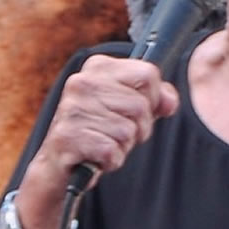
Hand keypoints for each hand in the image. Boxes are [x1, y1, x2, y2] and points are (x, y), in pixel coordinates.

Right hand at [15, 55, 178, 227]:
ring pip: (128, 131)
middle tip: (119, 132)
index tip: (138, 108)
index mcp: (99, 66)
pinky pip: (112, 151)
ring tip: (105, 141)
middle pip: (141, 106)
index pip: (149, 74)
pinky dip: (111, 160)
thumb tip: (169, 102)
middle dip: (140, 127)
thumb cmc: (100, 128)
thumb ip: (157, 98)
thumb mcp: (130, 106)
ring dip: (124, 145)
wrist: (59, 162)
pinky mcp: (66, 137)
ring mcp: (71, 108)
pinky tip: (96, 156)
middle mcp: (82, 82)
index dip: (153, 98)